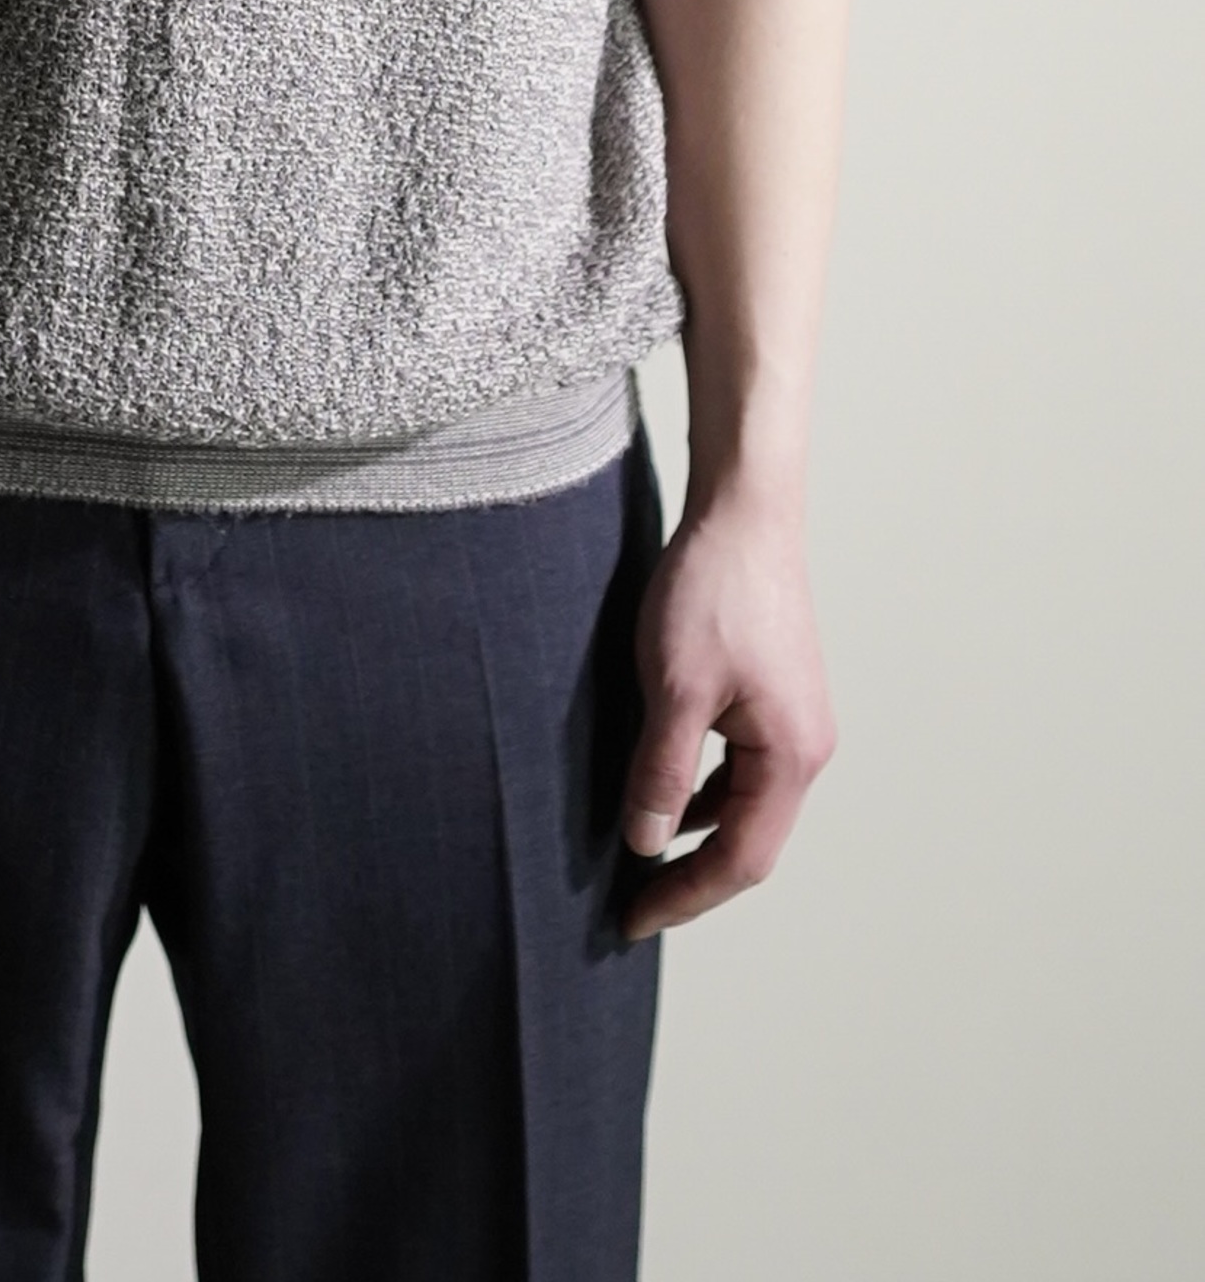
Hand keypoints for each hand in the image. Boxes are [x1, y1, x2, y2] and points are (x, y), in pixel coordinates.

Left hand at [619, 489, 836, 940]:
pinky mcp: (775, 699)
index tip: (631, 921)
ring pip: (744, 807)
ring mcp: (795, 723)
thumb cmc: (713, 591)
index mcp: (790, 757)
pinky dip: (703, 795)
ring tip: (640, 861)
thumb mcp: (674, 687)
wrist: (745, 514)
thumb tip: (646, 845)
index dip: (685, 896)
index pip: (740, 859)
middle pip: (749, 842)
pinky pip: (741, 771)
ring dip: (696, 838)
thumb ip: (660, 771)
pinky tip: (664, 796)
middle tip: (630, 905)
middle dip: (692, 879)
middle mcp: (805, 749)